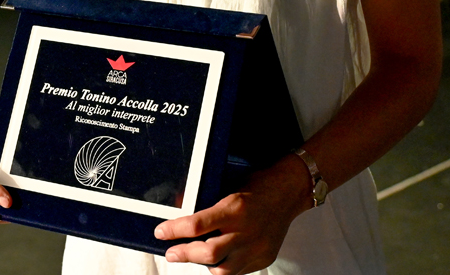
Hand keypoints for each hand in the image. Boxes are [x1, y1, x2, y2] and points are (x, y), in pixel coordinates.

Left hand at [154, 155, 310, 274]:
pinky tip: (217, 259)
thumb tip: (181, 209)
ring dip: (203, 265)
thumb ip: (209, 203)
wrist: (289, 191)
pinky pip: (237, 272)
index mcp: (235, 208)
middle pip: (207, 254)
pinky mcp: (263, 259)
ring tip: (192, 256)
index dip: (175, 230)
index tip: (160, 232)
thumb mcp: (229, 186)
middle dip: (184, 254)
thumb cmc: (258, 184)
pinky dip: (224, 266)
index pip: (198, 225)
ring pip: (222, 270)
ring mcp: (256, 248)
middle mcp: (245, 231)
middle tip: (170, 253)